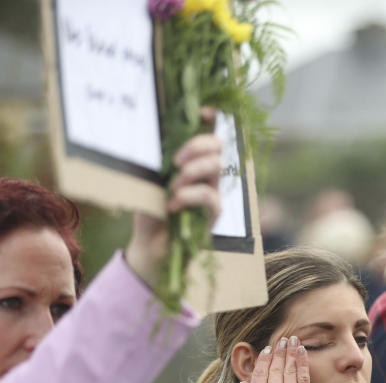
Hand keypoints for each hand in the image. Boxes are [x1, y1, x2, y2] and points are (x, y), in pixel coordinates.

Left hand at [126, 107, 222, 289]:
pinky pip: (210, 197)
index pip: (209, 131)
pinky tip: (172, 204)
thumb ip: (153, 158)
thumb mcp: (146, 178)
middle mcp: (206, 172)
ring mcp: (213, 191)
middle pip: (218, 145)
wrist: (150, 245)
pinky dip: (189, 197)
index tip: (202, 111)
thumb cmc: (148, 209)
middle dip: (199, 145)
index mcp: (191, 159)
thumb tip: (144, 132)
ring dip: (193, 171)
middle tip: (175, 160)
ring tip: (173, 184)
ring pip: (216, 167)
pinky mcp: (214, 213)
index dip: (212, 117)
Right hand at [239, 336, 314, 382]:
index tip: (268, 348)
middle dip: (279, 350)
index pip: (259, 372)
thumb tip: (245, 381)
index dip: (264, 358)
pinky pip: (303, 377)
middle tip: (283, 338)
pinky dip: (303, 362)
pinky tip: (302, 351)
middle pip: (275, 367)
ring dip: (291, 351)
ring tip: (293, 339)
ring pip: (289, 368)